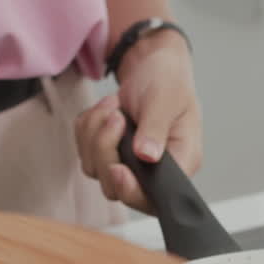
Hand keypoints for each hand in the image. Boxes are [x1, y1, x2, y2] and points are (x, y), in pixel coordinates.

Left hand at [75, 32, 200, 213]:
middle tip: (116, 116)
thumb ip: (155, 128)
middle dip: (106, 149)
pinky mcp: (108, 154)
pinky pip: (84, 152)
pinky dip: (87, 128)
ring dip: (95, 133)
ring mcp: (129, 165)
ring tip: (113, 106)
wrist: (152, 65)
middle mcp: (154, 171)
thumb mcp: (165, 99)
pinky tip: (105, 110)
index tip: (117, 168)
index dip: (132, 190)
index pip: (154, 198)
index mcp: (179, 163)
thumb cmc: (168, 81)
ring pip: (95, 169)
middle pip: (116, 187)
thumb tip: (148, 156)